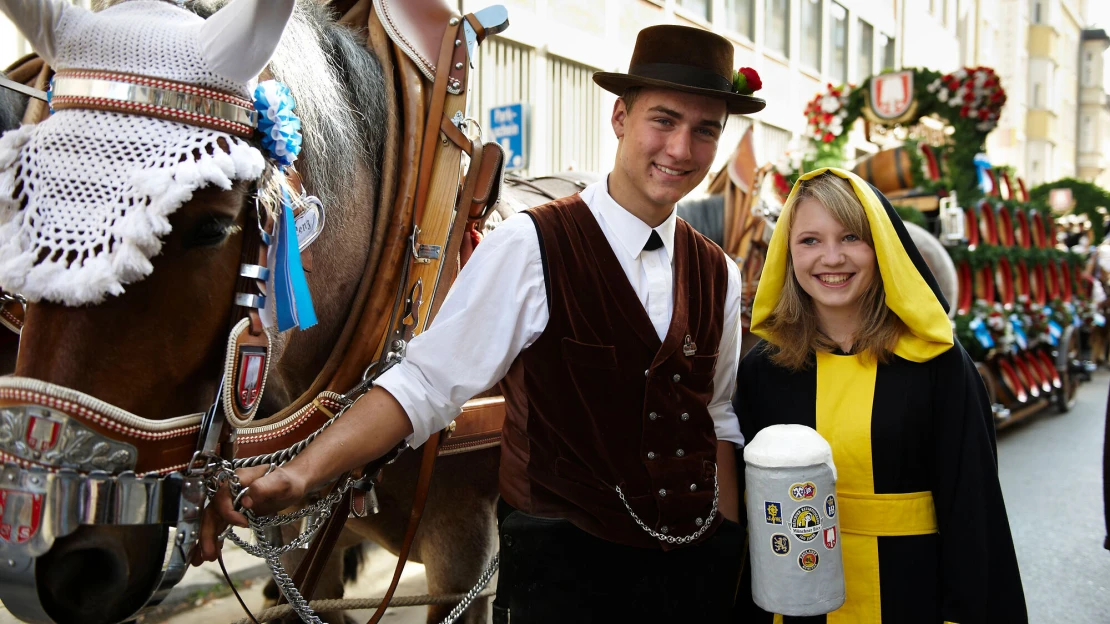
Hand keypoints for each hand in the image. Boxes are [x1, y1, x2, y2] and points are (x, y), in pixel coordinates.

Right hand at [191, 464, 306, 564]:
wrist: (293, 483)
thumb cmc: (289, 481)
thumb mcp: (281, 483)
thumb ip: (264, 487)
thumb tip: (245, 501)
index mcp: (239, 479)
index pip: (223, 495)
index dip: (228, 512)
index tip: (244, 524)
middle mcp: (230, 490)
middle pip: (212, 510)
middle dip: (208, 533)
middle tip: (207, 554)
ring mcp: (230, 502)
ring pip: (212, 520)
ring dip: (206, 539)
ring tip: (203, 560)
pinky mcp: (234, 512)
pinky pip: (219, 525)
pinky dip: (214, 538)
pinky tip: (211, 553)